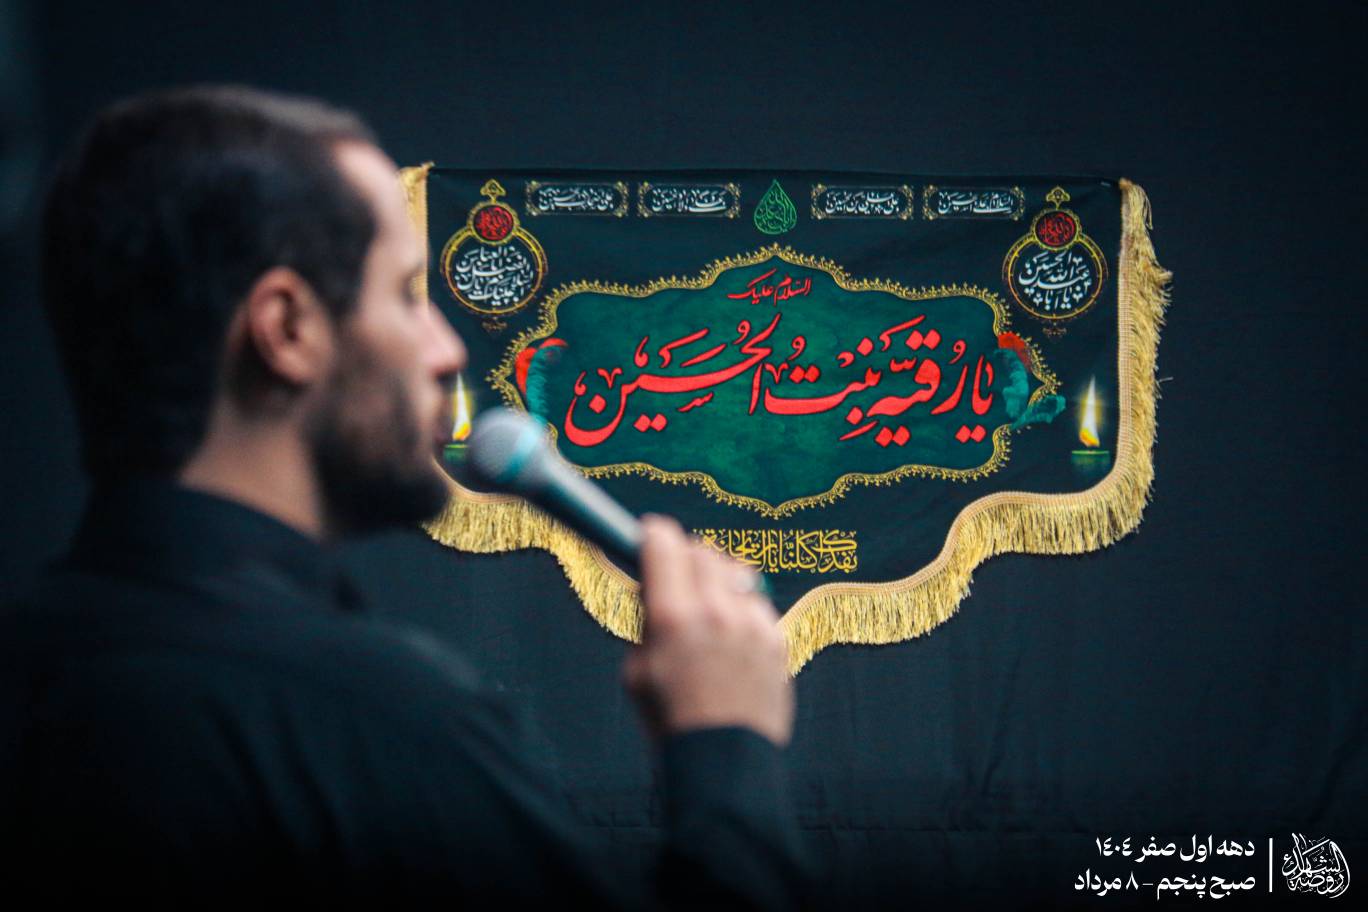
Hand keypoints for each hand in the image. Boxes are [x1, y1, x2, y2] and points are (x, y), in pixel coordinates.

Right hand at [623, 515, 793, 746]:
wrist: (721, 761)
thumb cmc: (669, 717)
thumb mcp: (634, 668)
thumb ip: (647, 619)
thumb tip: (654, 584)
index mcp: (671, 617)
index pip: (664, 542)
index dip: (653, 536)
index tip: (650, 539)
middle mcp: (714, 612)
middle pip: (701, 550)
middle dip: (685, 558)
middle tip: (677, 581)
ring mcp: (750, 624)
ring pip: (733, 571)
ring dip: (716, 582)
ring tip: (707, 614)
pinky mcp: (776, 638)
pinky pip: (756, 602)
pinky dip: (742, 610)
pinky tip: (732, 640)